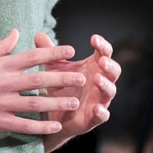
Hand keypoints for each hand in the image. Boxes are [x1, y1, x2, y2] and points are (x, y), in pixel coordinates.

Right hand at [0, 29, 86, 136]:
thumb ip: (0, 47)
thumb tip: (17, 31)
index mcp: (0, 66)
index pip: (31, 56)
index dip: (52, 52)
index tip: (70, 50)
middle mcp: (2, 83)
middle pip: (37, 79)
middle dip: (61, 78)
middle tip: (81, 78)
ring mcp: (0, 103)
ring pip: (33, 102)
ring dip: (55, 102)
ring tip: (74, 102)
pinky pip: (22, 125)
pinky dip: (40, 126)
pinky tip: (54, 125)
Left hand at [34, 32, 119, 147]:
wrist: (54, 114)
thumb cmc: (60, 86)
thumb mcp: (54, 68)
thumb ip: (50, 53)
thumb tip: (38, 35)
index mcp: (94, 67)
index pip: (104, 53)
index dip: (102, 45)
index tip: (93, 38)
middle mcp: (100, 82)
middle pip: (114, 71)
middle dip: (109, 65)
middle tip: (102, 60)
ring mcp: (100, 99)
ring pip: (110, 91)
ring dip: (106, 85)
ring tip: (97, 79)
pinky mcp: (94, 117)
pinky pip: (103, 114)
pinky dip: (102, 111)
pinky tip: (97, 108)